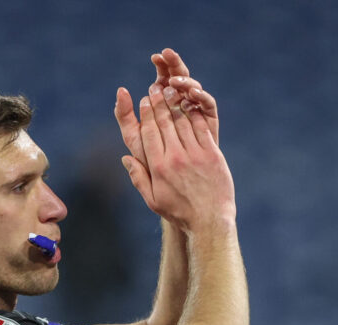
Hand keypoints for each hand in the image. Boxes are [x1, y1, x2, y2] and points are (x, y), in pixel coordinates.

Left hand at [115, 49, 218, 170]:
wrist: (177, 190)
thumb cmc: (152, 167)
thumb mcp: (134, 140)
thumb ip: (124, 118)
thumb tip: (120, 90)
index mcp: (161, 107)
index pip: (161, 79)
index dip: (160, 65)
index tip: (155, 56)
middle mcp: (179, 107)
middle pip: (179, 79)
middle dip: (175, 65)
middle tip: (169, 54)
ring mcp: (196, 114)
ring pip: (193, 89)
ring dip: (187, 79)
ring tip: (176, 78)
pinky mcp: (209, 123)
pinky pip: (207, 105)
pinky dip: (202, 97)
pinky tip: (193, 93)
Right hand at [123, 82, 234, 232]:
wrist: (210, 221)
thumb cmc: (179, 213)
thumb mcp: (152, 200)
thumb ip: (138, 178)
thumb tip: (126, 159)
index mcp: (158, 167)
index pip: (149, 133)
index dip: (146, 114)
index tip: (144, 101)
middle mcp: (175, 157)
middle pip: (164, 123)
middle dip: (158, 103)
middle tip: (155, 89)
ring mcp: (195, 154)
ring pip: (182, 122)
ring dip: (175, 104)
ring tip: (170, 91)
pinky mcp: (212, 154)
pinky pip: (201, 129)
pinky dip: (195, 114)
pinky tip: (190, 104)